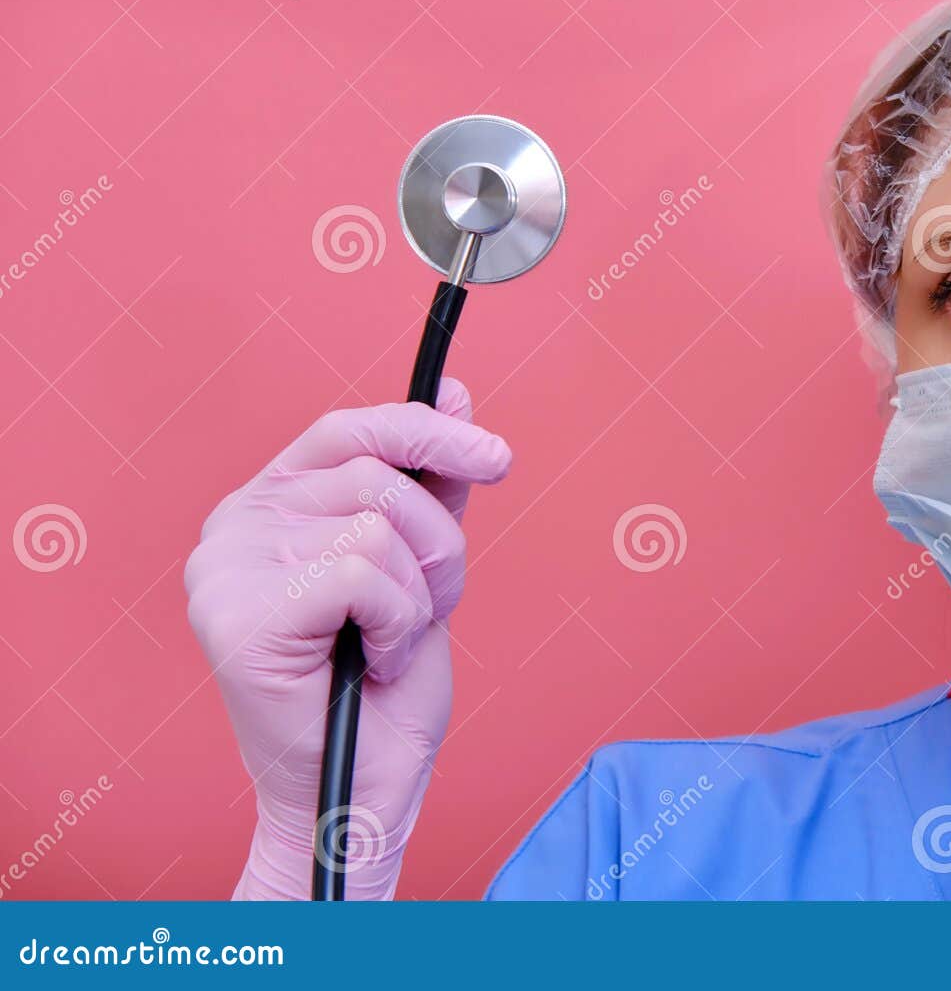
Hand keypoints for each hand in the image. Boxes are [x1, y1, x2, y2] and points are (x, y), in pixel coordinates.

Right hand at [185, 379, 510, 898]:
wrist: (366, 786)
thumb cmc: (385, 684)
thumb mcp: (423, 565)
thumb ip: (430, 483)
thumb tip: (453, 391)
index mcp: (270, 502)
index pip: (349, 430)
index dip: (427, 431)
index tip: (497, 458)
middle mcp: (233, 524)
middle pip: (375, 477)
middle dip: (436, 546)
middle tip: (425, 608)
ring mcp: (225, 568)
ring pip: (376, 526)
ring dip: (416, 596)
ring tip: (390, 642)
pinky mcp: (237, 612)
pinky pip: (360, 572)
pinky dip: (395, 622)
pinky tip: (373, 662)